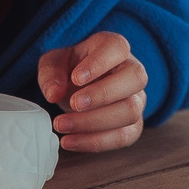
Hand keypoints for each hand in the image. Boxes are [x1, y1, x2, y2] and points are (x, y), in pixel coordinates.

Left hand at [37, 31, 147, 152]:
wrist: (77, 89)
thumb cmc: (70, 70)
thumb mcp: (53, 63)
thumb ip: (50, 74)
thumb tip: (54, 94)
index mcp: (114, 47)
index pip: (118, 47)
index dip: (99, 63)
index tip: (76, 78)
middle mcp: (132, 71)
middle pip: (135, 78)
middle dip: (103, 94)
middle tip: (73, 103)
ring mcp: (137, 99)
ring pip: (131, 111)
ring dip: (94, 122)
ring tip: (62, 125)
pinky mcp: (133, 125)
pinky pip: (124, 136)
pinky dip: (96, 142)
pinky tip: (70, 141)